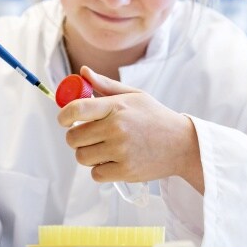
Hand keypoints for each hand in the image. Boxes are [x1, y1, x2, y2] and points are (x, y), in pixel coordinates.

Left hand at [57, 66, 203, 193]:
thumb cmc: (155, 117)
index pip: (76, 109)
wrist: (183, 144)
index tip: (63, 120)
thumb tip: (82, 72)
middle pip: (73, 137)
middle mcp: (116, 128)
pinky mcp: (125, 171)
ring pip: (82, 157)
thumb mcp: (134, 95)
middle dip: (76, 137)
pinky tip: (113, 160)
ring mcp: (121, 151)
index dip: (63, 116)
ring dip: (88, 154)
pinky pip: (96, 174)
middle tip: (88, 136)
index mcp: (116, 106)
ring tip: (103, 148)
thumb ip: (105, 85)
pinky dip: (100, 169)